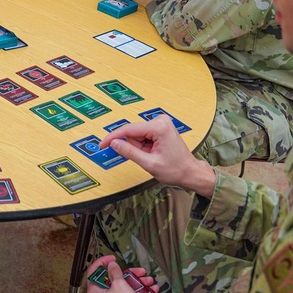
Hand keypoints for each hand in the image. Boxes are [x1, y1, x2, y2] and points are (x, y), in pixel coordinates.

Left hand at [84, 256, 149, 292]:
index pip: (93, 272)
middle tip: (138, 271)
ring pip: (121, 289)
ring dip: (136, 283)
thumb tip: (111, 265)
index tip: (112, 258)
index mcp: (94, 292)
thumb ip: (115, 272)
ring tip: (148, 281)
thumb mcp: (120, 285)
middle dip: (128, 274)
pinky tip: (150, 290)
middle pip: (111, 280)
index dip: (102, 262)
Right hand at [99, 117, 216, 196]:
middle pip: (133, 132)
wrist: (190, 172)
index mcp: (158, 127)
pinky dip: (144, 146)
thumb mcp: (149, 163)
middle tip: (145, 158)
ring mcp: (161, 122)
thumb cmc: (175, 169)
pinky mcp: (161, 126)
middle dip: (134, 147)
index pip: (129, 129)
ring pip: (137, 135)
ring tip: (152, 156)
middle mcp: (160, 120)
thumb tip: (114, 143)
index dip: (113, 137)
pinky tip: (153, 153)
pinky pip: (143, 135)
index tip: (102, 144)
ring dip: (139, 147)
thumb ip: (129, 152)